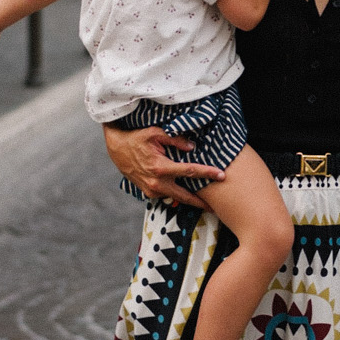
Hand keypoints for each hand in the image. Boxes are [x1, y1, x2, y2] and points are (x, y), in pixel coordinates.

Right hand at [103, 122, 223, 208]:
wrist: (117, 149)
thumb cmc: (137, 139)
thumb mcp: (155, 133)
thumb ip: (175, 139)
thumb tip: (192, 147)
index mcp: (160, 167)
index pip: (190, 171)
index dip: (207, 173)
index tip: (221, 175)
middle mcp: (156, 183)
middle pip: (185, 196)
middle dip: (201, 202)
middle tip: (215, 207)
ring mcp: (152, 190)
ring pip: (175, 198)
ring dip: (189, 200)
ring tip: (204, 203)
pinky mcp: (148, 193)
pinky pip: (166, 196)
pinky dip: (176, 195)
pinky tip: (186, 195)